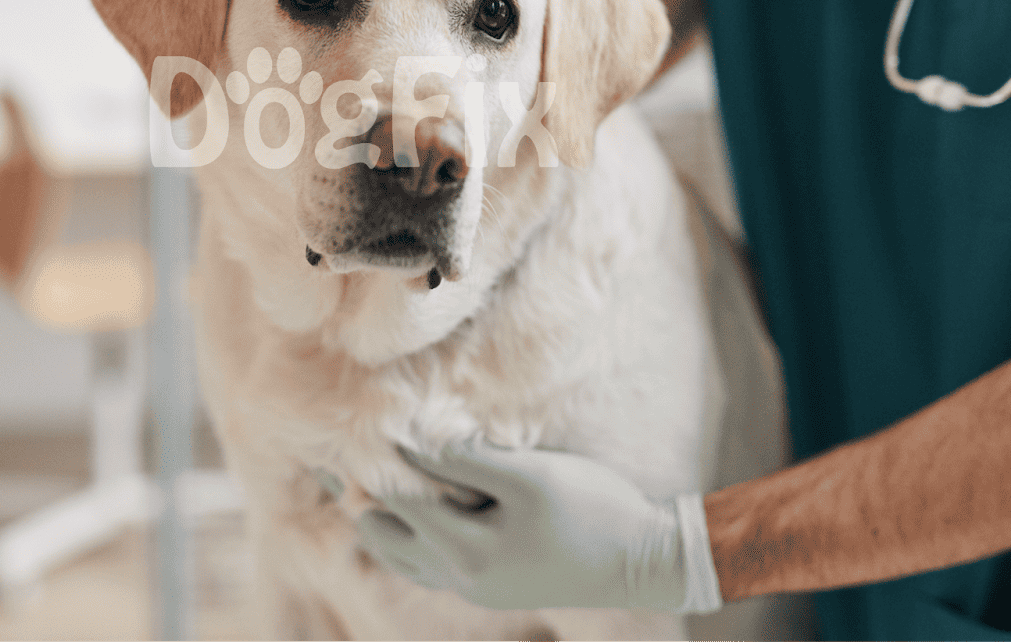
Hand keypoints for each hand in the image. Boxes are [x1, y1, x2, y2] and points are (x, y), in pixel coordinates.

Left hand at [355, 442, 721, 613]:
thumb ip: (465, 458)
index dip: (378, 458)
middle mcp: (460, 578)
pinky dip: (416, 534)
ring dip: (391, 517)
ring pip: (402, 556)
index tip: (364, 422)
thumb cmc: (593, 509)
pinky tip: (427, 502)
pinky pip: (429, 564)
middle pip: (384, 537)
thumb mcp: (529, 474)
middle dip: (372, 494)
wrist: (646, 560)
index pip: (397, 499)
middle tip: (365, 450)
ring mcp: (474, 588)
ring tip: (388, 474)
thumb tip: (408, 440)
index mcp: (466, 551)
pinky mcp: (490, 586)